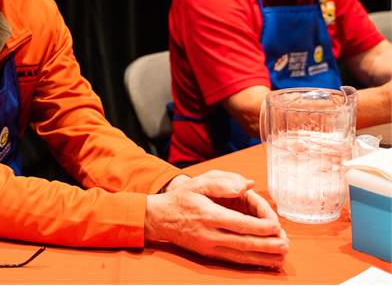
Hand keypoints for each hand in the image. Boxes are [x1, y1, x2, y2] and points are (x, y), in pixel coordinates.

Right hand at [145, 170, 287, 268]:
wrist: (160, 218)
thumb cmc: (181, 199)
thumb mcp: (198, 183)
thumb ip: (223, 182)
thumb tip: (247, 184)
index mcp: (209, 214)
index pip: (239, 223)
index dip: (260, 226)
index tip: (276, 226)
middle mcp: (210, 233)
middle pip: (243, 242)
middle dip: (267, 245)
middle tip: (285, 245)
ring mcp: (209, 246)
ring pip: (240, 255)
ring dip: (262, 257)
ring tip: (281, 257)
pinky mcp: (209, 254)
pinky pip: (233, 260)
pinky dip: (250, 262)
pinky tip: (264, 262)